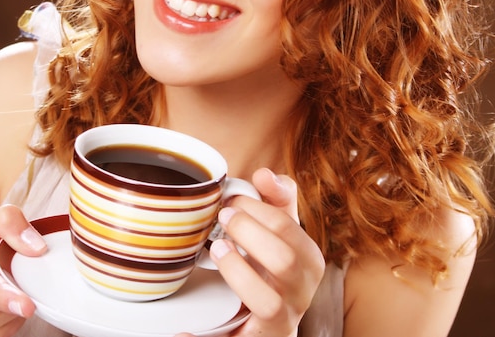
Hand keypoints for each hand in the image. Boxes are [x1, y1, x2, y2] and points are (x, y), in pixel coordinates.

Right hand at [0, 204, 45, 336]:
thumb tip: (38, 247)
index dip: (4, 296)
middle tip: (5, 267)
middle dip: (17, 284)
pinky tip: (0, 299)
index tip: (26, 305)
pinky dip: (13, 312)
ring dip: (16, 297)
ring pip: (11, 315)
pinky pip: (11, 326)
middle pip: (4, 302)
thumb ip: (8, 223)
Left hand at [179, 168, 324, 336]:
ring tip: (216, 249)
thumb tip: (264, 174)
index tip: (230, 200)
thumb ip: (277, 198)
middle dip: (247, 233)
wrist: (271, 322)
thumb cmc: (273, 266)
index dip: (255, 208)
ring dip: (237, 273)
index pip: (287, 227)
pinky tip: (184, 330)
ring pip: (268, 302)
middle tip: (221, 218)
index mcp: (309, 260)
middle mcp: (302, 293)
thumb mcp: (281, 231)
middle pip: (284, 261)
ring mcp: (282, 320)